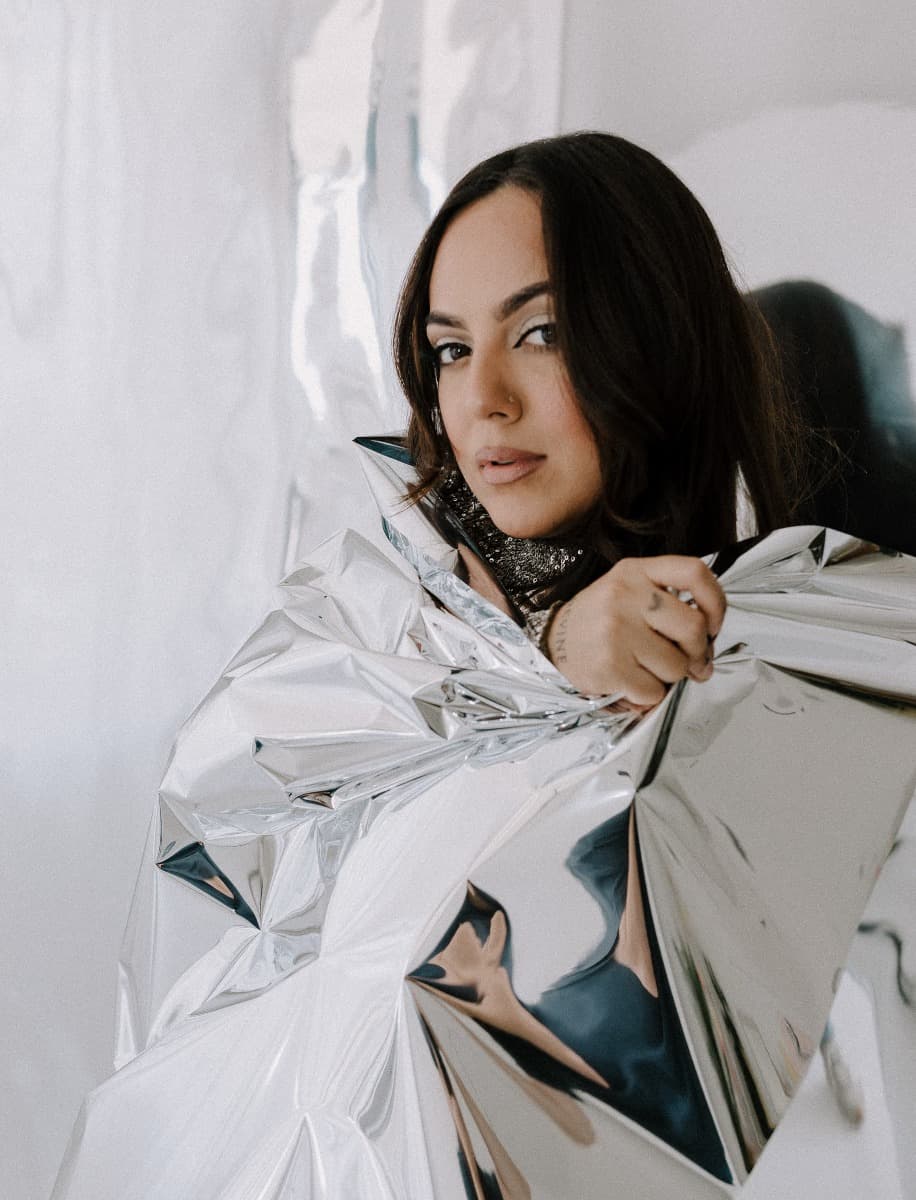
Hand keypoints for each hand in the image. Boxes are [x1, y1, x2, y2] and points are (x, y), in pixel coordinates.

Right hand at [545, 556, 725, 704]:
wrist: (551, 642)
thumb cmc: (599, 621)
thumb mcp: (630, 594)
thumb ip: (670, 607)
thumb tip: (707, 653)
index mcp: (635, 572)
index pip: (694, 574)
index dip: (716, 602)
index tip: (712, 624)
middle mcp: (625, 595)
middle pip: (693, 627)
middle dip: (698, 653)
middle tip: (690, 663)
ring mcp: (616, 630)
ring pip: (677, 665)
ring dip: (669, 676)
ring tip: (646, 668)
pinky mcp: (610, 665)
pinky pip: (654, 691)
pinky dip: (649, 694)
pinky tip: (631, 682)